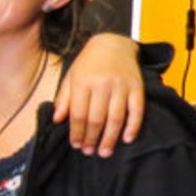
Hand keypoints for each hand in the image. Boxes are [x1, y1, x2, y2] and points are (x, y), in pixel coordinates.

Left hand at [53, 33, 142, 156]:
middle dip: (92, 138)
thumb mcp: (71, 77)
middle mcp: (102, 85)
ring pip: (116, 117)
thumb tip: (57, 120)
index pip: (78, 114)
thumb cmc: (88, 64)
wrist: (113, 43)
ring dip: (110, 138)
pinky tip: (127, 138)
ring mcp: (121, 86)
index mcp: (83, 82)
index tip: (76, 145)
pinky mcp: (137, 87)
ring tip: (105, 151)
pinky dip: (133, 126)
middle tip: (89, 152)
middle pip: (97, 119)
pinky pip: (137, 110)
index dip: (77, 133)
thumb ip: (64, 98)